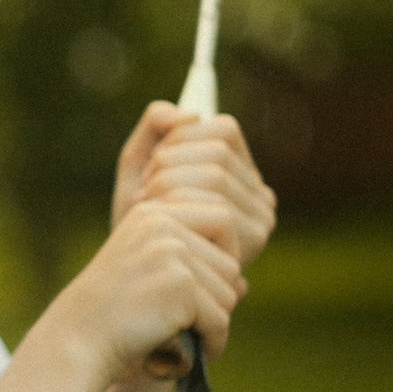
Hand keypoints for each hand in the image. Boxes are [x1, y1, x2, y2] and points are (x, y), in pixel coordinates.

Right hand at [43, 190, 246, 385]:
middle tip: (191, 322)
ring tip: (183, 336)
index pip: (222, 218)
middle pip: (230, 262)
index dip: (222, 257)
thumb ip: (190, 271)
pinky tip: (189, 353)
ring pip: (229, 292)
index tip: (200, 291)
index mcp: (153, 213)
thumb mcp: (146, 278)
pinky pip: (219, 319)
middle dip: (217, 299)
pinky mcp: (179, 284)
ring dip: (212, 323)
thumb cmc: (110, 316)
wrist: (76, 341)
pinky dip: (211, 343)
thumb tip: (245, 285)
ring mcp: (172, 251)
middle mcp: (163, 223)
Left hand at [111, 101, 277, 267]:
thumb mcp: (138, 167)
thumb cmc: (136, 223)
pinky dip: (176, 207)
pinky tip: (158, 224)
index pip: (225, 129)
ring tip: (145, 208)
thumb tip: (191, 113)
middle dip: (168, 163)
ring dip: (167, 184)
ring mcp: (261, 220)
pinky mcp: (251, 243)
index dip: (181, 138)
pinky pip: (217, 207)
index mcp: (242, 174)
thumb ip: (156, 126)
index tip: (151, 164)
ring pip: (216, 175)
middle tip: (141, 191)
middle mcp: (261, 196)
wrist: (131, 277)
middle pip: (218, 152)